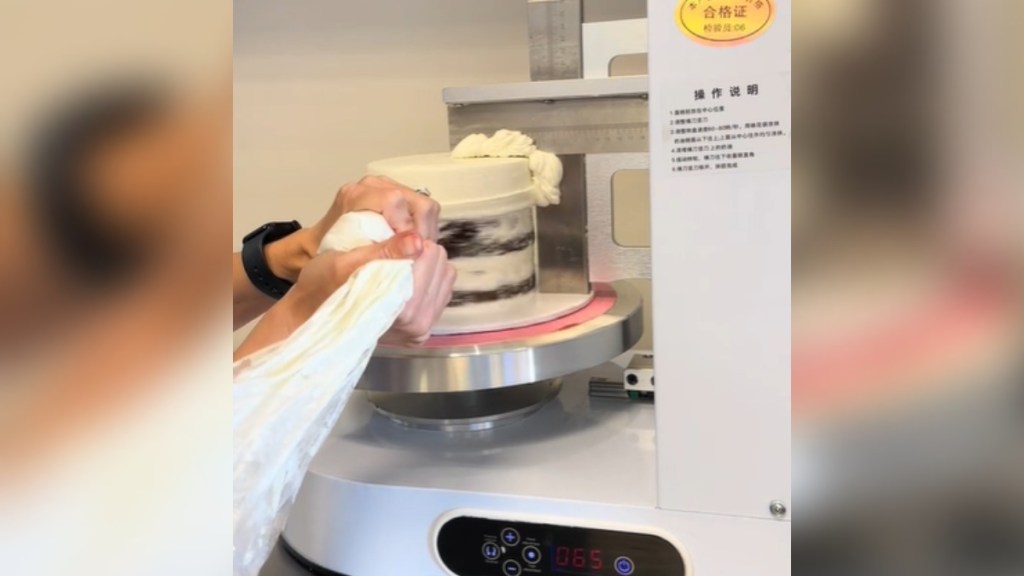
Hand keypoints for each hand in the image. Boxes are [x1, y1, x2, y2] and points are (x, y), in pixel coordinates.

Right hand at [243, 233, 453, 356]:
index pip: (428, 259)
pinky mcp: (423, 329)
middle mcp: (418, 327)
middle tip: (394, 247)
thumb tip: (417, 239)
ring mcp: (422, 330)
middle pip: (441, 266)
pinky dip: (427, 275)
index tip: (393, 234)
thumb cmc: (322, 287)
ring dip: (425, 262)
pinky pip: (441, 289)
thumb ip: (384, 251)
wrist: (311, 315)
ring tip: (398, 260)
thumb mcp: (345, 263)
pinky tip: (405, 273)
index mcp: (402, 313)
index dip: (412, 240)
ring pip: (445, 275)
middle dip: (421, 251)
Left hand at [265, 176, 439, 281]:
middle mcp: (373, 185)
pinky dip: (420, 230)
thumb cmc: (327, 254)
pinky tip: (411, 247)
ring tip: (413, 253)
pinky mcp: (395, 197)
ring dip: (423, 233)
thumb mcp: (353, 255)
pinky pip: (420, 212)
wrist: (315, 248)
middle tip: (415, 256)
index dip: (408, 229)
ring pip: (424, 208)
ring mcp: (386, 188)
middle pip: (419, 203)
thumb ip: (384, 250)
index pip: (398, 202)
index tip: (406, 253)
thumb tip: (417, 244)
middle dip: (422, 233)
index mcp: (358, 194)